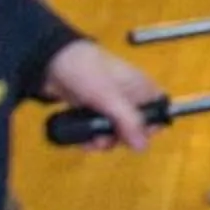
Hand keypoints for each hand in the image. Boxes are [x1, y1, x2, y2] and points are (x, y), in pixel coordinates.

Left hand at [42, 39, 164, 149]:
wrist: (50, 62)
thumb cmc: (87, 73)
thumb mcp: (110, 98)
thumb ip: (128, 122)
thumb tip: (143, 148)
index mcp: (142, 87)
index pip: (159, 110)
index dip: (152, 126)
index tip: (137, 137)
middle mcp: (129, 96)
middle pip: (136, 126)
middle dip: (121, 138)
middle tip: (107, 140)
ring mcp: (110, 103)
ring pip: (116, 131)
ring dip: (104, 141)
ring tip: (90, 142)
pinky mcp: (92, 109)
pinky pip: (98, 129)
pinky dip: (92, 137)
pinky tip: (82, 141)